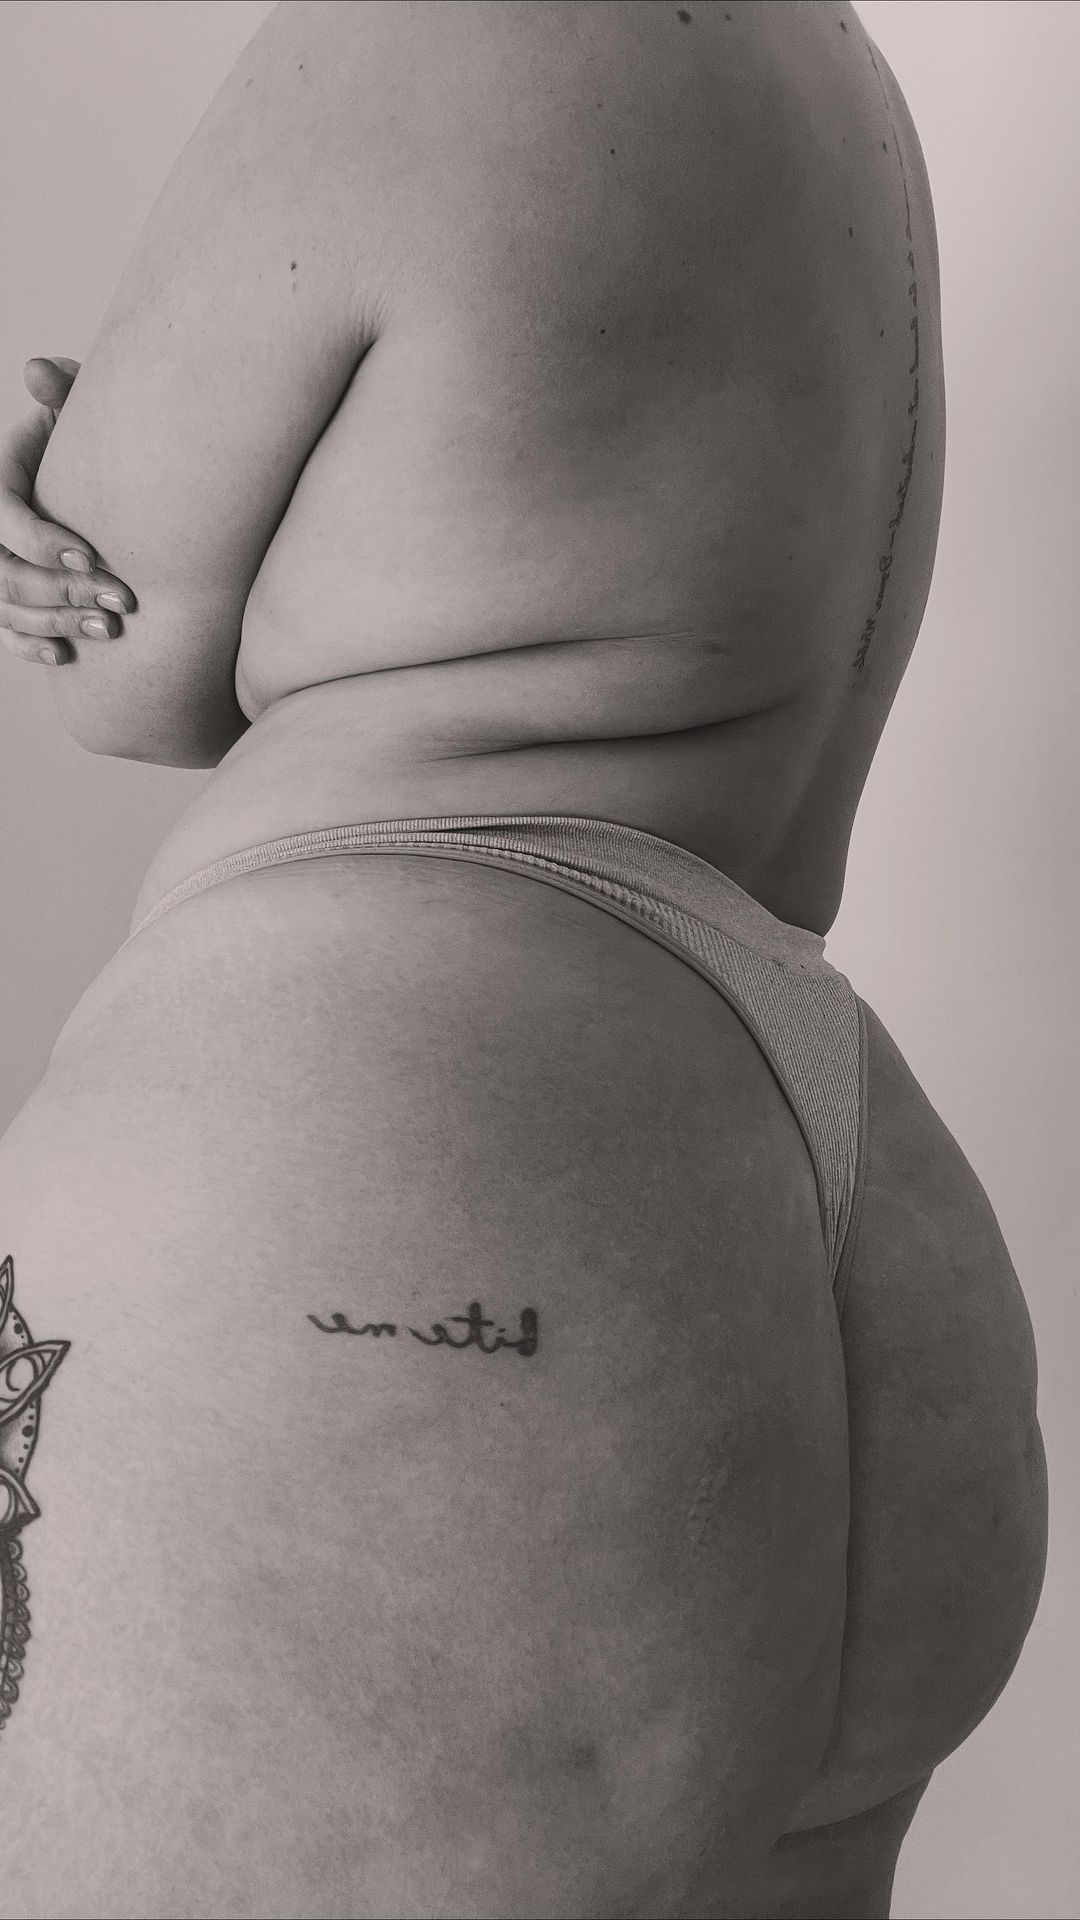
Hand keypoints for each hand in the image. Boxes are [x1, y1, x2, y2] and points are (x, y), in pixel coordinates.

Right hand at [0, 356, 136, 666]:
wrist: (97, 489)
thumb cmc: (89, 448)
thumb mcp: (75, 416)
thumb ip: (62, 393)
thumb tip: (38, 369)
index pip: (2, 519)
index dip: (42, 541)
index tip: (92, 554)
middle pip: (6, 573)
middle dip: (63, 590)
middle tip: (121, 601)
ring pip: (7, 609)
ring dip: (57, 623)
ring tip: (111, 630)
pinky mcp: (9, 604)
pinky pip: (6, 636)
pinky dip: (33, 648)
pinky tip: (69, 655)